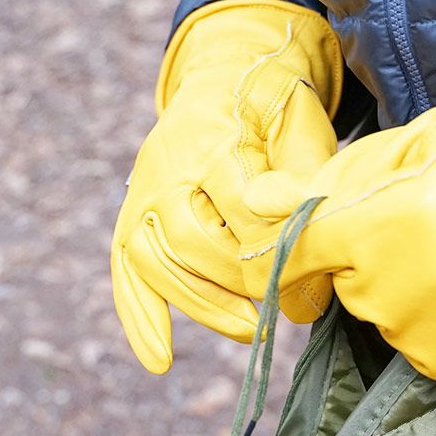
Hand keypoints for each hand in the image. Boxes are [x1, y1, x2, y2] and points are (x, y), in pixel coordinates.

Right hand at [111, 0, 342, 373]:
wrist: (226, 75)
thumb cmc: (274, 108)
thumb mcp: (303, 124)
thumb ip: (305, 175)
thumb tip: (307, 231)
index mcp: (215, 139)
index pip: (239, 201)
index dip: (273, 240)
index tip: (309, 267)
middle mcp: (167, 168)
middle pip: (191, 240)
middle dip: (238, 281)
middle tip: (283, 308)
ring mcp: (143, 195)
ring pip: (156, 262)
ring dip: (204, 306)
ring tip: (252, 332)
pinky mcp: (133, 219)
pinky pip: (125, 274)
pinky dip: (140, 319)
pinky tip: (160, 360)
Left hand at [238, 42, 435, 389]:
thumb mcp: (411, 143)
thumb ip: (332, 180)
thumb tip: (259, 200)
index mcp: (373, 229)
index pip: (296, 261)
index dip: (296, 258)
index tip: (310, 257)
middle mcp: (399, 294)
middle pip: (354, 293)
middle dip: (377, 265)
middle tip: (434, 229)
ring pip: (398, 327)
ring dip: (417, 300)